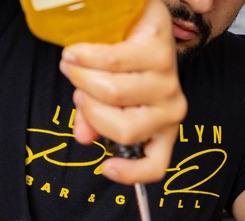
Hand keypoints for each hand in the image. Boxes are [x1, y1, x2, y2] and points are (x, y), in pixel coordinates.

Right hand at [58, 0, 186, 184]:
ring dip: (83, 77)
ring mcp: (168, 81)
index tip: (105, 167)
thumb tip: (83, 137)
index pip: (156, 164)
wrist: (140, 23)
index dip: (131, 174)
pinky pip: (112, 62)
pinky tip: (75, 53)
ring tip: (73, 64)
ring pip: (113, 93)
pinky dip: (85, 57)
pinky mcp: (160, 52)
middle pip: (123, 129)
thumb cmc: (126, 68)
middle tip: (78, 90)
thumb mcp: (107, 101)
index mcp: (161, 129)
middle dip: (90, 110)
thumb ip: (94, 121)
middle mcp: (171, 110)